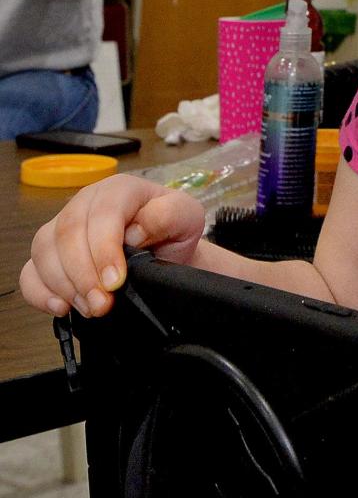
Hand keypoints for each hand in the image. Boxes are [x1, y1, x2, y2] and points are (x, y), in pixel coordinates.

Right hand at [20, 176, 204, 319]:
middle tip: (103, 304)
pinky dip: (40, 292)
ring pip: (44, 251)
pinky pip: (30, 272)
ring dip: (65, 286)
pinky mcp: (49, 256)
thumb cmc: (173, 232)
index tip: (115, 281)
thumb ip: (167, 215)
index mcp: (119, 189)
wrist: (166, 253)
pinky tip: (61, 307)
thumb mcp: (187, 217)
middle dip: (83, 274)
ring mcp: (62, 228)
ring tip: (92, 308)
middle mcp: (85, 203)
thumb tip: (134, 232)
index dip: (104, 249)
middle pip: (68, 233)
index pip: (102, 213)